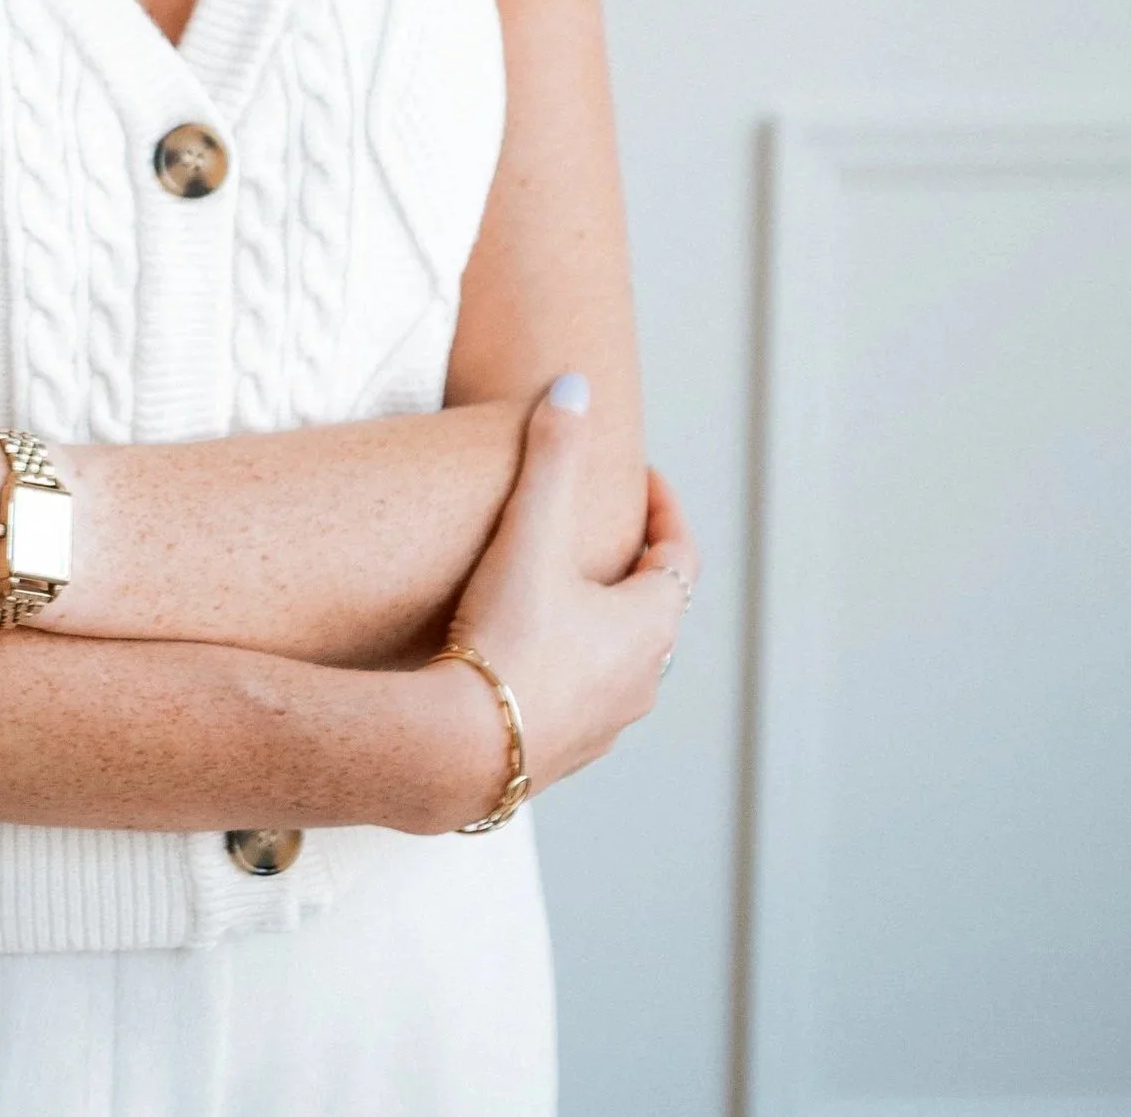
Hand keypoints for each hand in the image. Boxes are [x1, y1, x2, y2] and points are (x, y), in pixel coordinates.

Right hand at [430, 376, 696, 810]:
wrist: (457, 753)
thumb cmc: (504, 641)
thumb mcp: (529, 535)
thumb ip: (551, 455)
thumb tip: (575, 385)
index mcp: (648, 628)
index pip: (681, 559)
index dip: (665, 511)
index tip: (641, 478)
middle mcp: (639, 683)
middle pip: (654, 611)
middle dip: (632, 563)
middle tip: (599, 524)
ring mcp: (602, 726)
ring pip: (618, 660)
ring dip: (599, 619)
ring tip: (557, 586)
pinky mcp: (557, 754)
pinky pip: (578, 697)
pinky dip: (566, 663)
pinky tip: (519, 651)